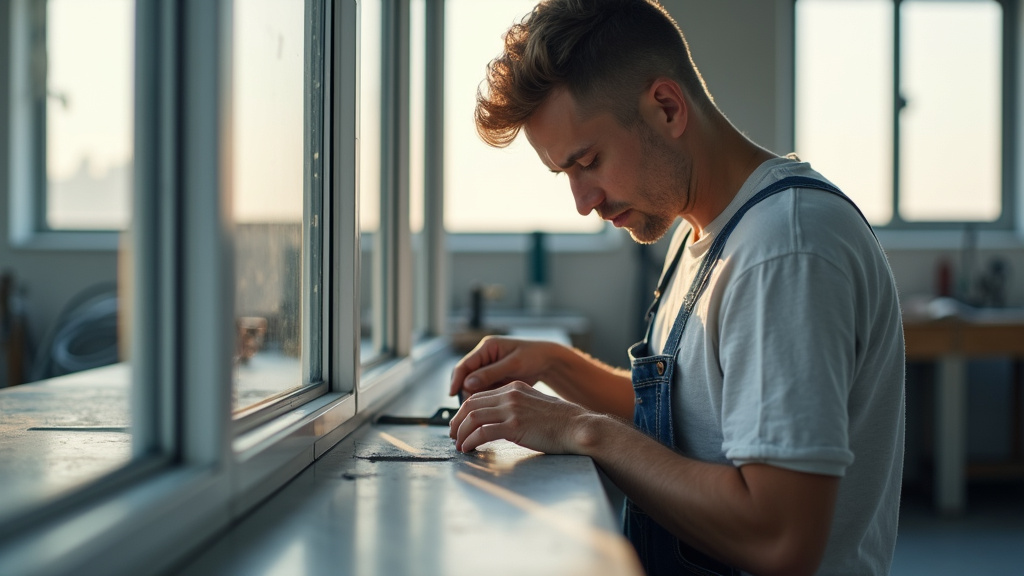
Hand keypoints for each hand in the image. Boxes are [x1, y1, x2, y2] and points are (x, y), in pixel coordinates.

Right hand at [449, 336, 556, 398]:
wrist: (548, 361)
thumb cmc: (533, 356)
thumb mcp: (513, 364)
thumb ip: (491, 373)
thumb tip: (468, 383)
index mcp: (487, 347)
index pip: (464, 364)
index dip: (456, 380)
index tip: (452, 394)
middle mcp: (484, 357)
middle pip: (466, 377)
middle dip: (465, 392)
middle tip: (468, 408)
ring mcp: (488, 369)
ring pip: (473, 386)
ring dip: (474, 398)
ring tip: (478, 410)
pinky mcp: (494, 379)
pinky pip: (484, 390)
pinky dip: (484, 399)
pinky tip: (488, 407)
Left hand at [449, 381, 589, 453]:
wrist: (579, 427)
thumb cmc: (562, 422)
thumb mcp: (536, 405)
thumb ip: (517, 408)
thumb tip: (501, 421)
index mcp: (514, 388)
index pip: (480, 396)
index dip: (464, 410)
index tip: (459, 423)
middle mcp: (511, 395)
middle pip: (471, 404)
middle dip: (457, 421)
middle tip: (453, 434)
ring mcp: (512, 409)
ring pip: (473, 418)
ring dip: (461, 433)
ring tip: (458, 444)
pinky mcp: (515, 426)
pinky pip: (482, 432)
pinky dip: (470, 441)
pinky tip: (468, 448)